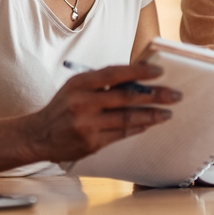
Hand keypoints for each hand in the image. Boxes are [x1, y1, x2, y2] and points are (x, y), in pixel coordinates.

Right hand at [26, 63, 178, 161]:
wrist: (38, 135)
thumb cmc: (62, 108)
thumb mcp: (75, 88)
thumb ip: (101, 83)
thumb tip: (137, 80)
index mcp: (79, 83)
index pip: (114, 74)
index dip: (138, 72)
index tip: (159, 73)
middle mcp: (83, 103)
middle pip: (126, 97)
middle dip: (154, 95)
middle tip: (175, 95)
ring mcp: (87, 124)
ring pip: (127, 118)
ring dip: (151, 115)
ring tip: (168, 113)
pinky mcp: (91, 142)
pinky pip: (121, 134)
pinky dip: (137, 127)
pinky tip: (149, 124)